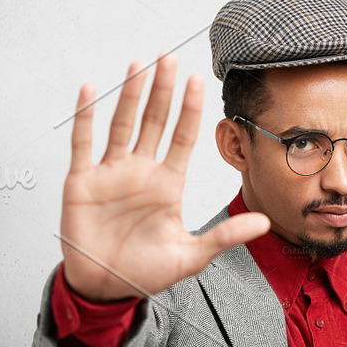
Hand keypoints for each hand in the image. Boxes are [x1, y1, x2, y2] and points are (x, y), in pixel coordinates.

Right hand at [60, 53, 269, 301]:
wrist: (106, 287)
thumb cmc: (146, 270)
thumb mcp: (191, 255)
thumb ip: (225, 236)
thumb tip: (264, 223)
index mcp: (168, 184)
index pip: (183, 137)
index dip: (190, 109)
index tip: (199, 81)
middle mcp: (141, 172)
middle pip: (155, 122)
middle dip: (163, 91)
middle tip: (170, 59)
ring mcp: (111, 173)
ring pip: (121, 124)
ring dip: (129, 95)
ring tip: (139, 67)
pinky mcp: (82, 182)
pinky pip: (83, 143)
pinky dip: (85, 117)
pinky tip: (89, 91)